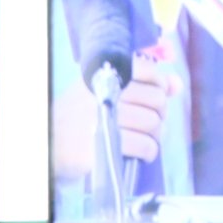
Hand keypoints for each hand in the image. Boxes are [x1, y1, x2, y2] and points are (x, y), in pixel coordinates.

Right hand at [52, 54, 175, 178]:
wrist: (47, 146)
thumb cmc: (76, 120)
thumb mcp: (100, 94)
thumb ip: (141, 86)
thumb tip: (176, 84)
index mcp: (99, 78)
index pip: (145, 70)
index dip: (158, 84)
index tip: (152, 97)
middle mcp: (100, 94)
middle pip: (156, 99)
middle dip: (159, 114)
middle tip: (148, 123)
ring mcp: (101, 119)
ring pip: (153, 123)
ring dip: (155, 136)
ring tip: (143, 140)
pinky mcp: (103, 144)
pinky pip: (144, 145)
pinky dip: (149, 151)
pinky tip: (141, 153)